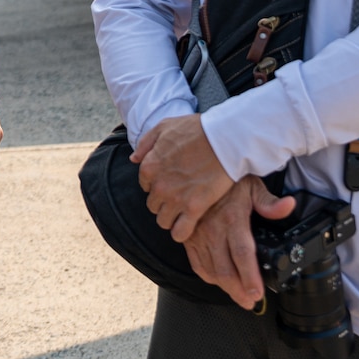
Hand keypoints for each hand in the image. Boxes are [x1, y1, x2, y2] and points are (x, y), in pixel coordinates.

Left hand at [133, 114, 232, 242]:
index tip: (170, 180)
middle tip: (179, 195)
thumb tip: (134, 159)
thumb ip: (146, 143)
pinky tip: (188, 225)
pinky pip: (179, 232)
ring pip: (163, 221)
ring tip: (184, 210)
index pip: (145, 185)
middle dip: (164, 201)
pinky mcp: (194, 209)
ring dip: (171, 217)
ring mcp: (176, 199)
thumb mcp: (165, 126)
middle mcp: (159, 186)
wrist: (225, 139)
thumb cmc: (197, 130)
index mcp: (149, 167)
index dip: (157, 184)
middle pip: (153, 205)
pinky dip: (181, 232)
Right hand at [183, 175, 298, 308]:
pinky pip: (198, 264)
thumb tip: (288, 206)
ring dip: (225, 288)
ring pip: (211, 271)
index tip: (257, 293)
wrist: (193, 171)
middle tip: (250, 302)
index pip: (242, 254)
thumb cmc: (226, 180)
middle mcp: (214, 230)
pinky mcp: (189, 239)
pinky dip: (209, 277)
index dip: (250, 277)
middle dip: (239, 291)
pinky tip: (219, 281)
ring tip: (239, 297)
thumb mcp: (252, 185)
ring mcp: (199, 236)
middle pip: (226, 270)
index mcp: (232, 219)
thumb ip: (269, 202)